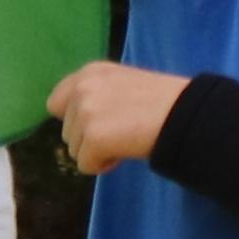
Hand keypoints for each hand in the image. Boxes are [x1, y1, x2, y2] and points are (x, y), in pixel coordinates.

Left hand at [50, 59, 187, 171]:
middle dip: (88, 138)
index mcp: (89, 72)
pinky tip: (125, 152)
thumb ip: (97, 96)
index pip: (56, 102)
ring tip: (126, 140)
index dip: (74, 119)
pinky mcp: (92, 138)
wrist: (182, 114)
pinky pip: (85, 165)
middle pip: (66, 131)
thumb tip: (79, 122)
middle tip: (121, 133)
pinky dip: (103, 166)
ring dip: (97, 152)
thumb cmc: (162, 102)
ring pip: (75, 150)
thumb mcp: (122, 84)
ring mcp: (85, 113)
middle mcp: (81, 89)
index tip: (97, 125)